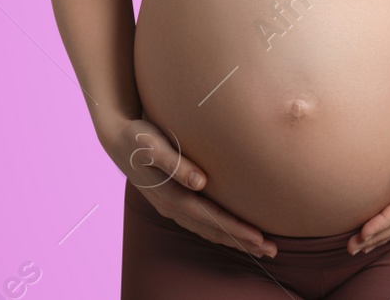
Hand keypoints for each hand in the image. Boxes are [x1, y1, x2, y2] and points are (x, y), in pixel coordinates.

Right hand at [101, 117, 276, 257]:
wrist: (116, 138)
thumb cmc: (138, 137)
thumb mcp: (152, 145)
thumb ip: (175, 163)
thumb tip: (200, 181)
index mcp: (170, 195)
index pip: (210, 217)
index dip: (235, 229)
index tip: (259, 238)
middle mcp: (171, 206)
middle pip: (212, 229)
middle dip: (243, 242)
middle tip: (272, 251)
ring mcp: (171, 207)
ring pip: (207, 230)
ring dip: (235, 241)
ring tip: (261, 249)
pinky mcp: (172, 202)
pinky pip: (201, 223)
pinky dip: (220, 232)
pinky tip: (233, 236)